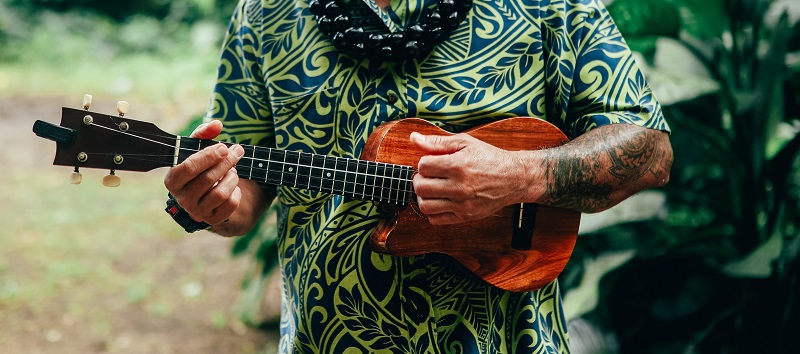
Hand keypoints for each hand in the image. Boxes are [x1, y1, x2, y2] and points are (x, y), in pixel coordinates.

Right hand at [163, 120, 244, 225]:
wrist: (205, 195)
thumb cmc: (199, 167)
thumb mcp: (197, 149)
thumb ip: (204, 133)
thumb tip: (217, 124)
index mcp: (172, 180)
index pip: (189, 167)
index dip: (208, 156)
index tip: (224, 147)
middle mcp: (182, 199)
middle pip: (208, 179)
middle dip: (226, 162)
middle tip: (237, 151)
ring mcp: (197, 212)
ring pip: (221, 193)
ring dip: (232, 177)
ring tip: (233, 171)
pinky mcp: (212, 220)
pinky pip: (230, 205)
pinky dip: (236, 192)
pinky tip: (233, 186)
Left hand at [410, 132, 528, 224]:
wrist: (514, 178)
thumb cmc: (489, 158)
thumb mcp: (465, 143)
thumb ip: (437, 142)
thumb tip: (414, 138)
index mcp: (458, 166)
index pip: (423, 166)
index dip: (424, 163)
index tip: (432, 162)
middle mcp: (459, 187)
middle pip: (420, 187)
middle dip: (420, 179)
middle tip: (429, 176)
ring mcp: (462, 204)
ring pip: (425, 206)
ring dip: (424, 196)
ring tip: (432, 189)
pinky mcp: (465, 216)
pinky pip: (436, 220)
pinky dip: (432, 211)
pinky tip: (439, 201)